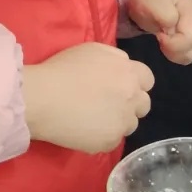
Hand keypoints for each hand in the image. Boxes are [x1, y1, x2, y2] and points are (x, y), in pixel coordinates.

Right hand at [22, 43, 154, 153]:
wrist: (43, 97)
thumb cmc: (64, 69)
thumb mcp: (95, 51)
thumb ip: (116, 59)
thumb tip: (122, 70)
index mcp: (129, 72)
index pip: (148, 80)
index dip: (135, 83)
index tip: (120, 87)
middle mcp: (132, 97)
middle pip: (144, 104)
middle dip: (131, 104)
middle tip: (109, 104)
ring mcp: (122, 121)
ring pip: (130, 124)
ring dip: (118, 121)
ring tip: (96, 119)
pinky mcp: (109, 141)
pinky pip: (113, 140)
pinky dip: (102, 136)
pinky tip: (85, 130)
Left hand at [125, 0, 191, 65]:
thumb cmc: (150, 1)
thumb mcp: (149, 1)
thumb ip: (161, 13)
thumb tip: (172, 25)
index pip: (189, 39)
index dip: (170, 42)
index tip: (158, 33)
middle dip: (172, 49)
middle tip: (160, 37)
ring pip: (191, 54)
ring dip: (174, 52)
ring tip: (164, 39)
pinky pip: (188, 55)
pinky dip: (176, 54)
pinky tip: (169, 43)